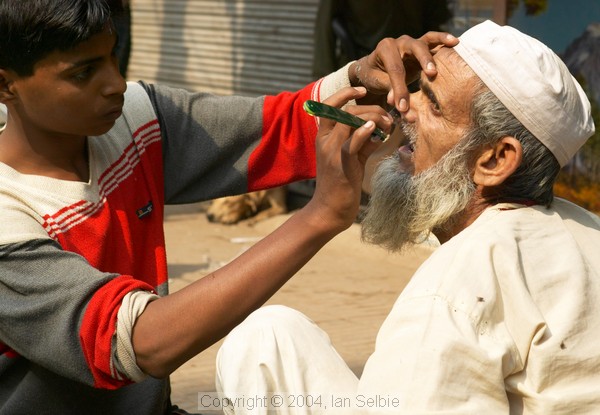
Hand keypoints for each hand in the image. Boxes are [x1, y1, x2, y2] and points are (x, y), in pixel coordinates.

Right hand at [307, 86, 389, 231]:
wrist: (330, 210)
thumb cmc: (341, 184)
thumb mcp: (353, 159)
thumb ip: (364, 143)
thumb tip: (380, 130)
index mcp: (323, 136)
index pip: (328, 104)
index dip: (345, 93)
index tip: (362, 91)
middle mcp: (324, 140)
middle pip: (345, 110)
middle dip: (371, 108)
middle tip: (388, 118)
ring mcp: (331, 151)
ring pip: (349, 121)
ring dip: (374, 118)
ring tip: (389, 126)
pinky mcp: (341, 164)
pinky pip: (352, 142)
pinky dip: (365, 131)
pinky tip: (377, 131)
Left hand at [349, 31, 458, 111]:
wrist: (374, 69)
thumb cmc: (375, 76)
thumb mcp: (379, 84)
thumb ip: (391, 92)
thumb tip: (403, 107)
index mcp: (385, 49)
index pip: (395, 70)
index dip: (400, 89)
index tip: (403, 108)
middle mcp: (399, 42)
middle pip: (414, 49)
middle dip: (423, 61)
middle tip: (431, 74)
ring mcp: (411, 42)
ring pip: (426, 40)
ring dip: (439, 44)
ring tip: (452, 46)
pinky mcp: (421, 45)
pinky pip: (432, 40)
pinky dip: (443, 39)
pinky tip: (455, 42)